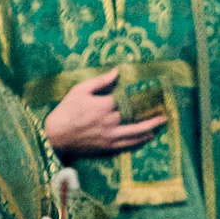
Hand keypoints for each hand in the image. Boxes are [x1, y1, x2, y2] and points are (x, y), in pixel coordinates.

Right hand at [42, 70, 165, 155]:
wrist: (55, 135)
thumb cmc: (66, 110)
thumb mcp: (80, 90)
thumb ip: (100, 82)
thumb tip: (117, 72)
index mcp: (103, 105)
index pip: (126, 98)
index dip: (138, 94)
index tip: (151, 90)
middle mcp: (110, 121)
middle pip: (135, 115)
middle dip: (150, 111)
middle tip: (164, 108)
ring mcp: (110, 135)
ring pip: (136, 132)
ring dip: (150, 126)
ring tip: (162, 122)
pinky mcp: (107, 146)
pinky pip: (127, 144)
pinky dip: (139, 140)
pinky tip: (148, 136)